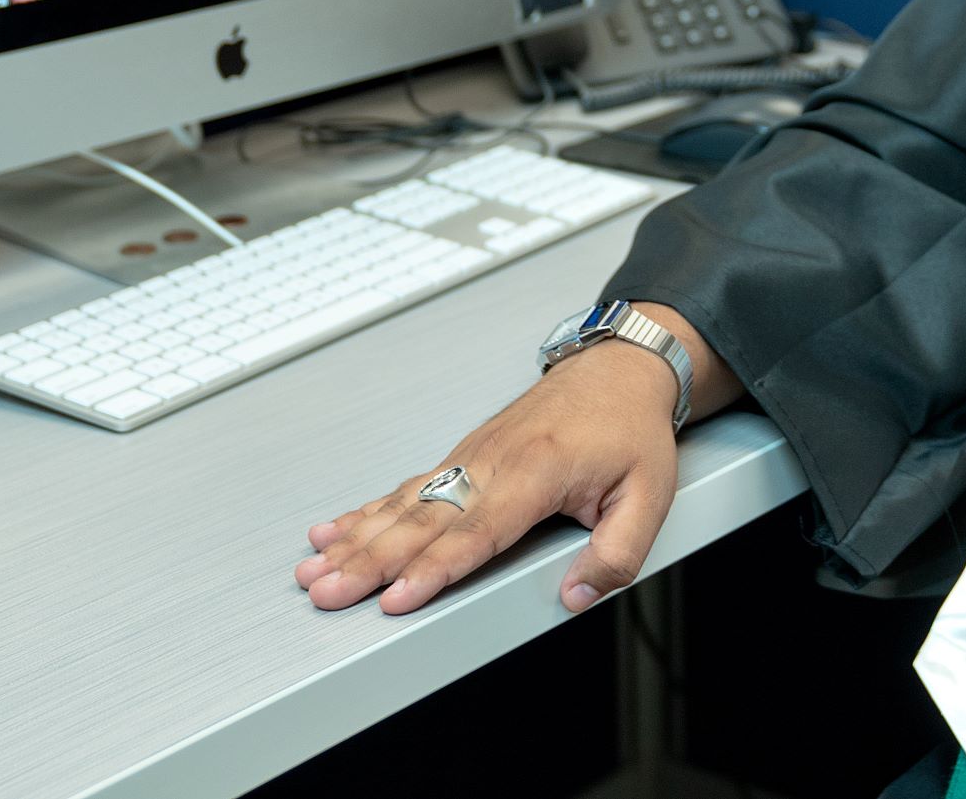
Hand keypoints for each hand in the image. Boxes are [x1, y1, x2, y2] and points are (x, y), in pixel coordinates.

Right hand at [293, 302, 733, 616]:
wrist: (618, 369)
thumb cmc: (630, 428)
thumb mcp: (651, 494)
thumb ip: (618, 552)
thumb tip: (579, 595)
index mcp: (537, 471)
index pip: (477, 531)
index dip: (434, 569)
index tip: (397, 597)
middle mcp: (492, 462)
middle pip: (423, 523)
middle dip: (370, 563)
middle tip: (327, 593)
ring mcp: (470, 458)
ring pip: (404, 506)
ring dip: (355, 541)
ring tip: (313, 570)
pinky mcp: (461, 458)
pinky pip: (406, 489)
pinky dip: (364, 513)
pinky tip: (332, 532)